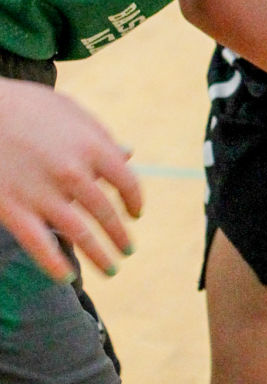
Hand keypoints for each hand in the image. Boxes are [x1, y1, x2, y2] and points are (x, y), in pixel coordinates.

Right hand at [0, 80, 141, 279]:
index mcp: (91, 145)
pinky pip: (40, 246)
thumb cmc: (24, 106)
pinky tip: (66, 278)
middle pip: (106, 214)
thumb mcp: (67, 110)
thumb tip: (129, 154)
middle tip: (127, 251)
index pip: (127, 183)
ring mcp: (43, 193)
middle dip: (119, 237)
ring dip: (100, 257)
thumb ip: (100, 135)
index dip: (134, 202)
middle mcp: (72, 172)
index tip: (135, 214)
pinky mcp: (14, 210)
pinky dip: (56, 266)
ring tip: (111, 269)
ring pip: (80, 236)